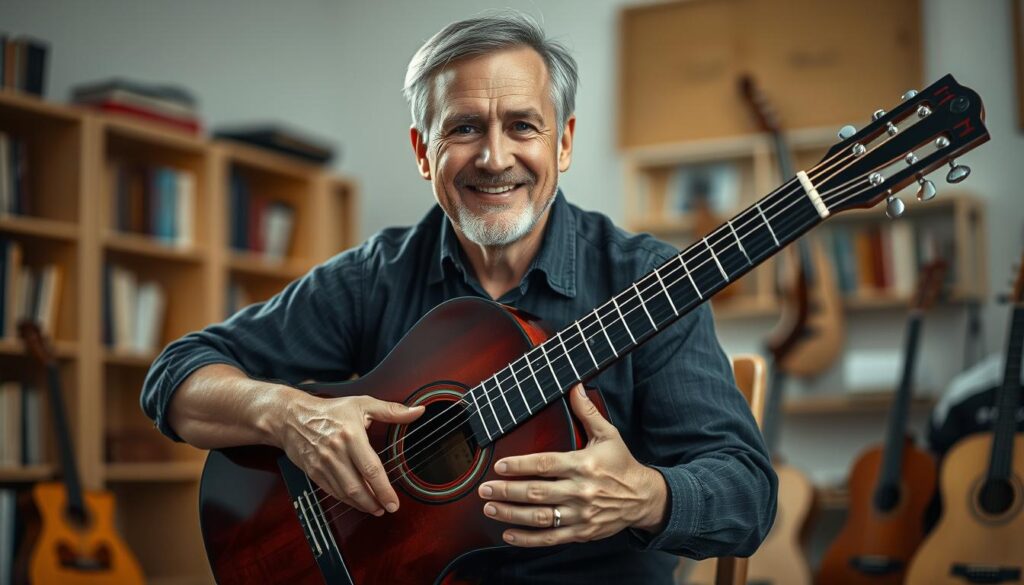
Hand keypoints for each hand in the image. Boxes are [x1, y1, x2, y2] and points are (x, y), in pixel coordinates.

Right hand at [272, 392, 423, 515]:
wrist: (292, 417)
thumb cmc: (330, 410)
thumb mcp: (363, 404)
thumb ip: (392, 410)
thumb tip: (418, 411)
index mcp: (351, 436)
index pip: (371, 469)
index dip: (384, 489)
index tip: (393, 502)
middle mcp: (336, 452)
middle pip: (357, 486)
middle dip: (374, 502)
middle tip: (387, 509)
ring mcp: (322, 464)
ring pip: (344, 492)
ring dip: (361, 504)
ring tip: (375, 508)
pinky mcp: (313, 472)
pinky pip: (331, 491)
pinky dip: (345, 500)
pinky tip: (356, 501)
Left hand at [478, 384, 666, 546]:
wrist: (645, 498)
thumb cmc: (622, 465)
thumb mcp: (608, 434)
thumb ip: (587, 412)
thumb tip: (575, 386)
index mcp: (583, 465)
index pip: (545, 465)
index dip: (520, 466)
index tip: (499, 466)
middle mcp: (580, 491)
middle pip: (537, 492)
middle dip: (507, 491)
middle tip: (485, 489)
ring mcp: (580, 514)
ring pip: (540, 517)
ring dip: (511, 514)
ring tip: (491, 508)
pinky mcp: (581, 532)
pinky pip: (550, 538)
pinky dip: (528, 539)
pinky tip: (509, 534)